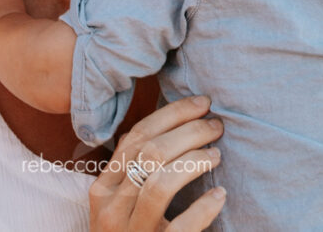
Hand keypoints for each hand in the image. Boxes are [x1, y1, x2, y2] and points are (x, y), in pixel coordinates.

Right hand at [90, 95, 225, 230]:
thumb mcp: (119, 203)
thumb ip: (133, 168)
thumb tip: (167, 123)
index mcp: (103, 188)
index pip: (136, 136)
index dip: (172, 114)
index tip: (202, 103)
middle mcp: (111, 209)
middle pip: (150, 154)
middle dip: (189, 131)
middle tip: (216, 126)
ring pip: (160, 184)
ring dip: (194, 162)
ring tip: (216, 155)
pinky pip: (181, 227)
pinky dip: (204, 208)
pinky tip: (220, 195)